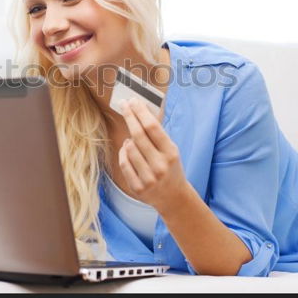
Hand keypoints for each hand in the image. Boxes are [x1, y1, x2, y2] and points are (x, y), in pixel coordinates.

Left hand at [118, 97, 188, 211]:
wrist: (173, 197)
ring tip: (131, 137)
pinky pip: (124, 163)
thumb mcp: (171, 150)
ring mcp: (148, 178)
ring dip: (128, 139)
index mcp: (171, 153)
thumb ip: (157, 135)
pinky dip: (123, 153)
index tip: (133, 101)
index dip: (140, 112)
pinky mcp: (137, 188)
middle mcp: (160, 166)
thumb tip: (139, 111)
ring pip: (129, 149)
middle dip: (129, 116)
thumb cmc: (170, 167)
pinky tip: (127, 149)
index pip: (152, 127)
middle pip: (138, 135)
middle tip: (123, 104)